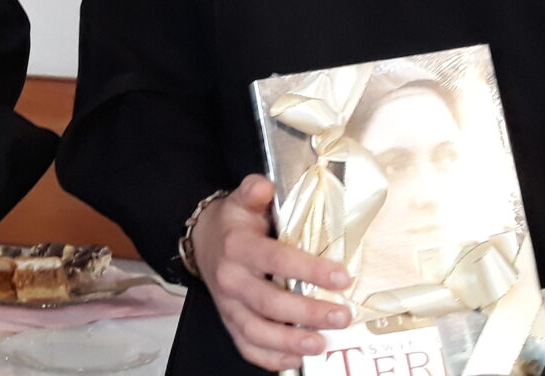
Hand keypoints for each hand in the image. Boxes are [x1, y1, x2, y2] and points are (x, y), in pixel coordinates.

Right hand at [193, 174, 354, 371]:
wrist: (202, 242)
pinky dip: (271, 358)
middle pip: (269, 303)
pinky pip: (247, 347)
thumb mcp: (242, 200)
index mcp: (238, 248)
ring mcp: (228, 306)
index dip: (310, 270)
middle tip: (341, 316)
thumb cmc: (233, 224)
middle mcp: (231, 280)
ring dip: (290, 342)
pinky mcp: (230, 323)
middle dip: (308, 313)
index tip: (342, 277)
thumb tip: (263, 185)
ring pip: (257, 331)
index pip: (277, 260)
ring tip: (321, 345)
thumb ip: (253, 191)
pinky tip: (297, 359)